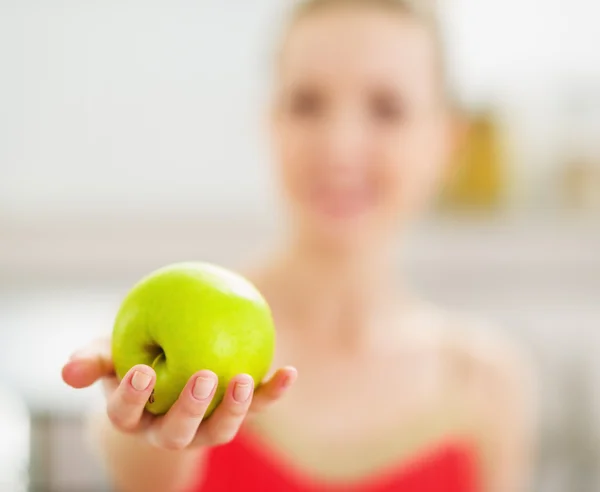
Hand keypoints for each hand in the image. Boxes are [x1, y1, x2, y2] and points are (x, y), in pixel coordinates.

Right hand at [62, 338, 296, 449]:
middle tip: (203, 378)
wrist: (168, 367)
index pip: (125, 415)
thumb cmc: (133, 355)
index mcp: (134, 416)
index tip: (141, 372)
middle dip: (188, 410)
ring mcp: (203, 428)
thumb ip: (94, 358)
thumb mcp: (111, 352)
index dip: (131, 399)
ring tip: (242, 382)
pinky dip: (272, 393)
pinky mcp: (233, 414)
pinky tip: (288, 372)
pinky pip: (256, 406)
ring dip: (233, 410)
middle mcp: (168, 430)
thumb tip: (68, 370)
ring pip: (218, 430)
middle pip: (176, 432)